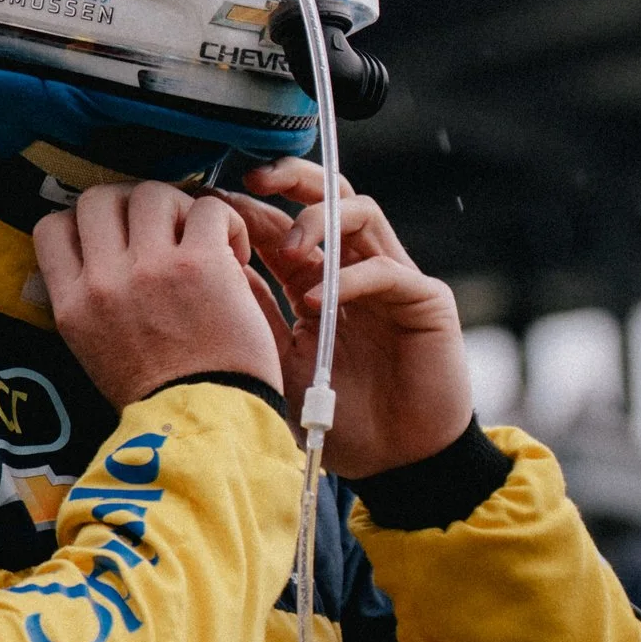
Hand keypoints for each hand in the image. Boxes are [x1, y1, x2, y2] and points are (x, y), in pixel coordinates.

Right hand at [35, 183, 284, 410]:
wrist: (206, 428)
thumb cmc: (160, 397)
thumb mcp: (95, 351)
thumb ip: (88, 300)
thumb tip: (99, 255)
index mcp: (72, 305)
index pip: (52, 227)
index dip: (85, 223)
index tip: (116, 238)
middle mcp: (103, 281)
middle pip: (99, 198)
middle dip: (131, 206)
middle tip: (160, 233)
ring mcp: (151, 269)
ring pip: (152, 193)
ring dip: (179, 209)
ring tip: (200, 241)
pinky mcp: (201, 264)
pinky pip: (208, 209)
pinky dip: (224, 223)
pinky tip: (234, 254)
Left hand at [226, 162, 473, 477]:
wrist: (397, 463)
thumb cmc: (340, 419)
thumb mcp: (278, 363)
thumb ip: (255, 315)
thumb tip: (215, 266)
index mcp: (320, 282)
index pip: (287, 223)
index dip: (253, 207)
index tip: (214, 203)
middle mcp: (357, 270)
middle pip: (328, 195)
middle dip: (291, 178)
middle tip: (254, 180)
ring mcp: (393, 280)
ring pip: (361, 211)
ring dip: (319, 220)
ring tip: (286, 250)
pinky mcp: (426, 300)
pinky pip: (388, 269)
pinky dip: (349, 278)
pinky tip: (317, 302)